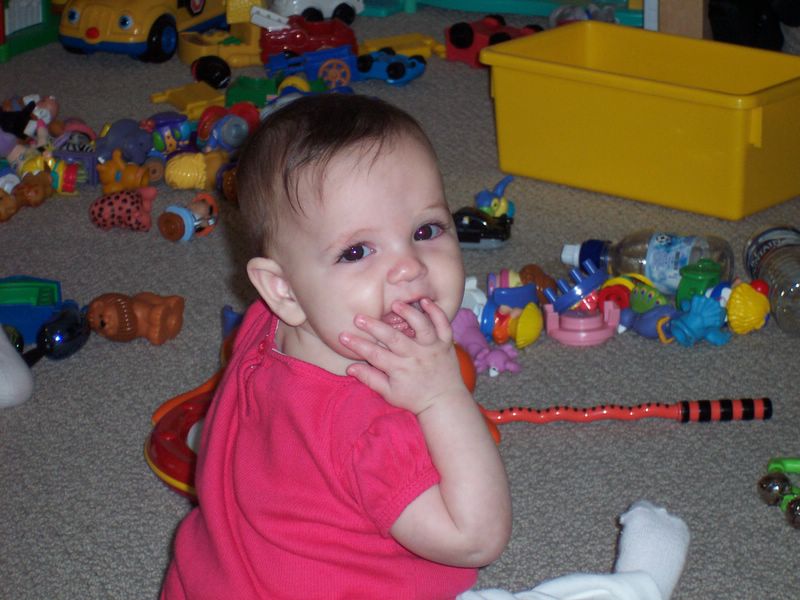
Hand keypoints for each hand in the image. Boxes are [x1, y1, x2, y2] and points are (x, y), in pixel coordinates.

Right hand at [339, 298, 467, 414]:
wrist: (445, 402)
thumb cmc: (414, 398)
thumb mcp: (389, 393)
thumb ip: (370, 379)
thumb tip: (349, 368)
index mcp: (400, 369)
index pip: (374, 355)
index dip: (357, 345)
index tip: (342, 335)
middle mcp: (416, 356)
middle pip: (393, 338)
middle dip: (375, 327)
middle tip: (358, 317)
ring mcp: (432, 348)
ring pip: (421, 327)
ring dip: (408, 313)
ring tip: (395, 305)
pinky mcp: (446, 343)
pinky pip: (443, 325)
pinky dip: (436, 312)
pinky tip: (425, 301)